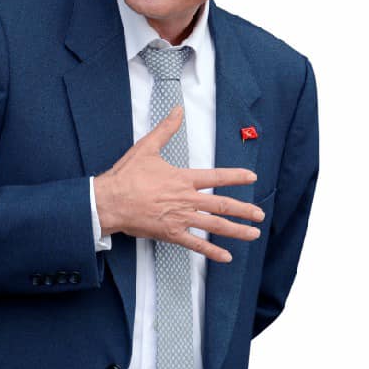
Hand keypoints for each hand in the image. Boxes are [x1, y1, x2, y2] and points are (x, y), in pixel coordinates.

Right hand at [94, 106, 263, 261]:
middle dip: (244, 210)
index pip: (216, 177)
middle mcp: (186, 200)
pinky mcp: (171, 234)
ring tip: (252, 234)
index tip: (251, 177)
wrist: (110, 201)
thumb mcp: (147, 147)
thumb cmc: (127, 176)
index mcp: (182, 179)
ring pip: (214, 226)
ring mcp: (180, 218)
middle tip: (259, 215)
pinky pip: (196, 245)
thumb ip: (166, 129)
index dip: (236, 177)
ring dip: (236, 231)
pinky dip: (212, 252)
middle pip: (222, 205)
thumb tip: (177, 111)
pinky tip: (225, 257)